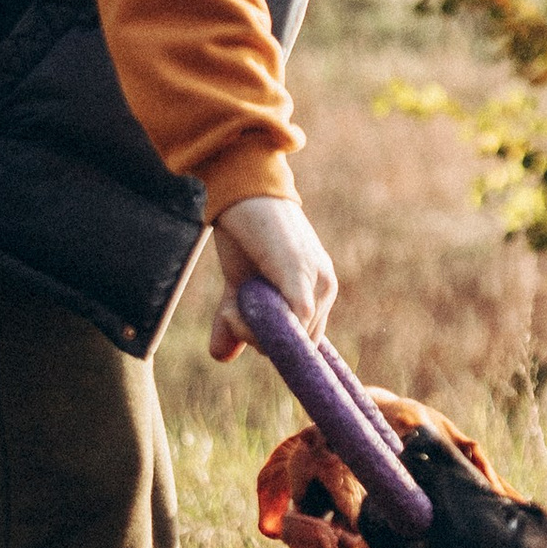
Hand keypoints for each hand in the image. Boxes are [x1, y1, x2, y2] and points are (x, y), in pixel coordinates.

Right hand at [208, 194, 338, 361]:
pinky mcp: (302, 273)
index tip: (244, 331)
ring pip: (292, 338)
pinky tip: (236, 307)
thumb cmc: (244, 234)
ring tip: (232, 302)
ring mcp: (318, 279)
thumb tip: (221, 356)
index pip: (305, 343)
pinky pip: (293, 322)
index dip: (273, 346)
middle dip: (260, 342)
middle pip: (298, 347)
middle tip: (231, 312)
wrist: (240, 191)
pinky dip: (259, 326)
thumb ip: (236, 319)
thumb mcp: (239, 286)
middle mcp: (325, 286)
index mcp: (317, 290)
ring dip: (254, 333)